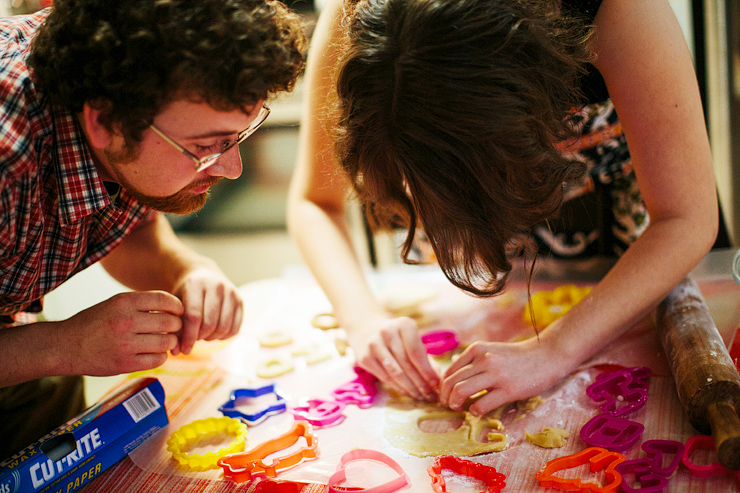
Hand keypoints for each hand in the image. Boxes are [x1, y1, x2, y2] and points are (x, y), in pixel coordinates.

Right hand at [61, 291, 182, 374]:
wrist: (65, 346)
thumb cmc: (94, 323)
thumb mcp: (114, 304)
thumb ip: (141, 304)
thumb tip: (174, 308)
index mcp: (124, 302)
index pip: (164, 300)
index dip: (177, 306)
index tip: (178, 311)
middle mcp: (126, 321)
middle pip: (169, 322)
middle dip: (176, 325)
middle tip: (172, 329)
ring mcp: (126, 344)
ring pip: (166, 342)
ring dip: (170, 342)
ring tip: (163, 341)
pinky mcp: (125, 364)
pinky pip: (158, 360)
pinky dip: (161, 357)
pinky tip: (154, 353)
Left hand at [172, 267, 242, 354]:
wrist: (202, 275)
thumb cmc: (184, 294)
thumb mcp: (174, 306)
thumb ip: (173, 328)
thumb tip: (176, 352)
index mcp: (195, 284)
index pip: (193, 317)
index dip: (188, 337)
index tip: (184, 350)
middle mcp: (216, 286)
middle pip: (210, 324)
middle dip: (200, 337)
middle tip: (193, 338)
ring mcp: (231, 292)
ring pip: (223, 327)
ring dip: (212, 338)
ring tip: (203, 334)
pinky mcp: (240, 300)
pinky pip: (235, 328)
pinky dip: (224, 336)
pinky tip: (214, 333)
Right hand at [350, 316, 440, 400]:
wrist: (366, 329)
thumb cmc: (397, 338)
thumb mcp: (412, 340)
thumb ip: (426, 358)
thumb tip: (438, 380)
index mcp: (403, 324)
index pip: (416, 352)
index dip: (427, 371)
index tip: (436, 384)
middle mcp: (387, 332)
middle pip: (406, 363)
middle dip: (421, 383)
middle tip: (430, 395)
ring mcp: (373, 344)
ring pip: (395, 372)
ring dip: (410, 388)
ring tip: (420, 396)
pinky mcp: (364, 358)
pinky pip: (385, 377)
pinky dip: (398, 387)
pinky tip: (407, 392)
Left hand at [438, 337, 569, 415]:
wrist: (545, 356)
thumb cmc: (516, 357)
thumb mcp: (490, 351)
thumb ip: (472, 362)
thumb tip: (450, 379)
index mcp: (476, 350)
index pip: (449, 371)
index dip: (443, 387)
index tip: (447, 395)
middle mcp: (483, 360)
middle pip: (451, 382)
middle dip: (446, 398)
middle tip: (450, 405)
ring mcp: (496, 374)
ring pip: (461, 392)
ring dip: (456, 404)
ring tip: (461, 408)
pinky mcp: (508, 390)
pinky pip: (481, 405)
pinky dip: (474, 411)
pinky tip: (478, 411)